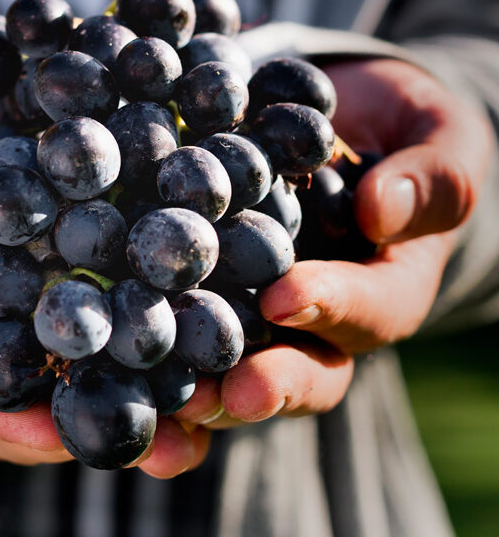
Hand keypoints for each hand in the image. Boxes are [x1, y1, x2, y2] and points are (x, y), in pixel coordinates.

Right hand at [0, 112, 202, 476]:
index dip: (8, 421)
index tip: (65, 432)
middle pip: (26, 411)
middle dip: (97, 422)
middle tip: (171, 441)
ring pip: (66, 372)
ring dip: (135, 383)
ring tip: (206, 396)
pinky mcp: (34, 292)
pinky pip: (83, 314)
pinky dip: (131, 320)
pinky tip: (186, 314)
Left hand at [175, 58, 491, 428]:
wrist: (337, 124)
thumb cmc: (399, 130)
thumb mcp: (437, 138)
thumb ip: (431, 177)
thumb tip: (380, 211)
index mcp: (383, 290)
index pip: (367, 312)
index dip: (330, 307)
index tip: (285, 298)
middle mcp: (319, 324)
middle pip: (298, 371)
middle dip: (261, 385)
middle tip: (221, 392)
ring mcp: (256, 318)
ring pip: (230, 374)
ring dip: (194, 397)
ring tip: (155, 412)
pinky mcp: (202, 299)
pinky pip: (176, 335)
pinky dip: (141, 358)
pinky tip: (99, 365)